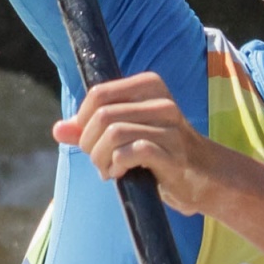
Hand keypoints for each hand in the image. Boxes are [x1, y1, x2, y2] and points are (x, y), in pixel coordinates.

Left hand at [53, 72, 216, 213]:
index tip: (91, 139)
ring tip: (107, 170)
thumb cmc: (161, 153)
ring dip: (100, 158)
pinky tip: (121, 175)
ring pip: (113, 133)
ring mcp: (170, 127)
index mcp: (150, 86)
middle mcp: (162, 101)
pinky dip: (116, 166)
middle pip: (102, 114)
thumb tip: (58, 130)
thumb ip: (91, 129)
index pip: (99, 94)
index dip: (83, 120)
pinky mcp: (173, 154)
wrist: (205, 177)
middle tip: (97, 159)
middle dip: (89, 142)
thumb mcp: (125, 134)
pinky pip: (130, 152)